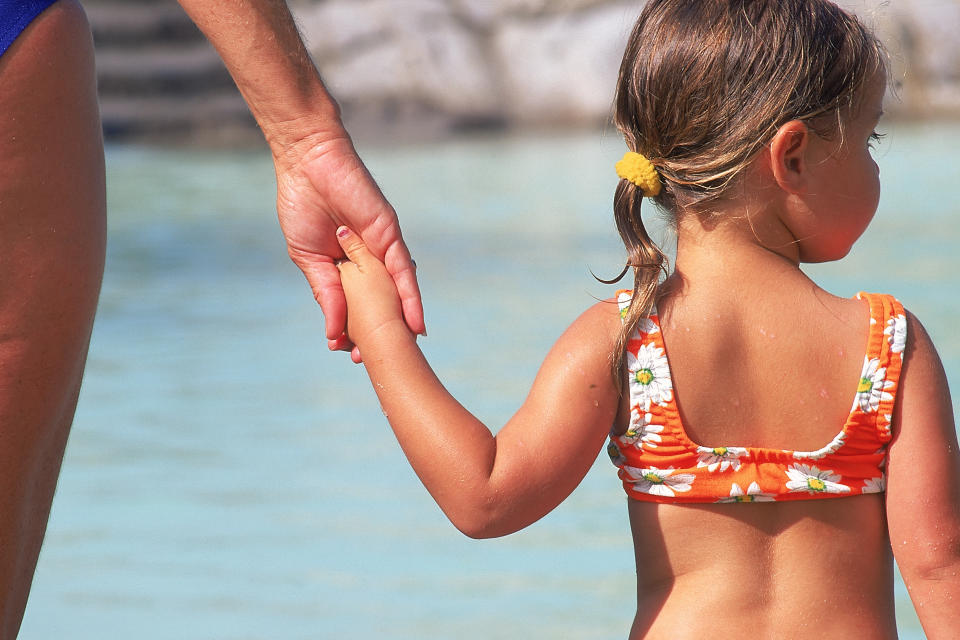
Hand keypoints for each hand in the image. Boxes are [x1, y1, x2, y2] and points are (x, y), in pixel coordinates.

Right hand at [272, 126, 423, 354]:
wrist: (307, 165)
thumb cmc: (302, 206)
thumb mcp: (309, 259)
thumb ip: (326, 294)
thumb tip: (332, 334)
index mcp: (346, 267)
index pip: (355, 305)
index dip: (353, 330)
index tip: (347, 354)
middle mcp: (368, 262)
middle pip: (380, 304)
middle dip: (379, 334)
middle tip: (373, 362)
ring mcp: (382, 250)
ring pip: (397, 294)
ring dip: (399, 324)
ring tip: (403, 353)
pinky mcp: (391, 236)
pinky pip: (405, 272)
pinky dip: (411, 299)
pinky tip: (416, 324)